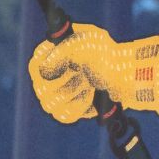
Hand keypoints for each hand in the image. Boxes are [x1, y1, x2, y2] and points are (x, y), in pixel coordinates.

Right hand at [27, 24, 158, 121]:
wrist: (122, 71)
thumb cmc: (103, 51)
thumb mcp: (84, 42)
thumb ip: (62, 52)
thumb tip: (44, 71)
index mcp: (48, 54)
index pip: (36, 68)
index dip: (51, 70)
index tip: (72, 67)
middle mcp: (48, 75)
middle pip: (44, 89)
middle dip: (70, 82)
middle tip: (85, 73)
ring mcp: (55, 94)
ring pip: (53, 104)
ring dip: (77, 93)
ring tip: (90, 83)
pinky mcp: (66, 110)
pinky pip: (65, 115)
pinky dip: (81, 105)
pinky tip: (91, 95)